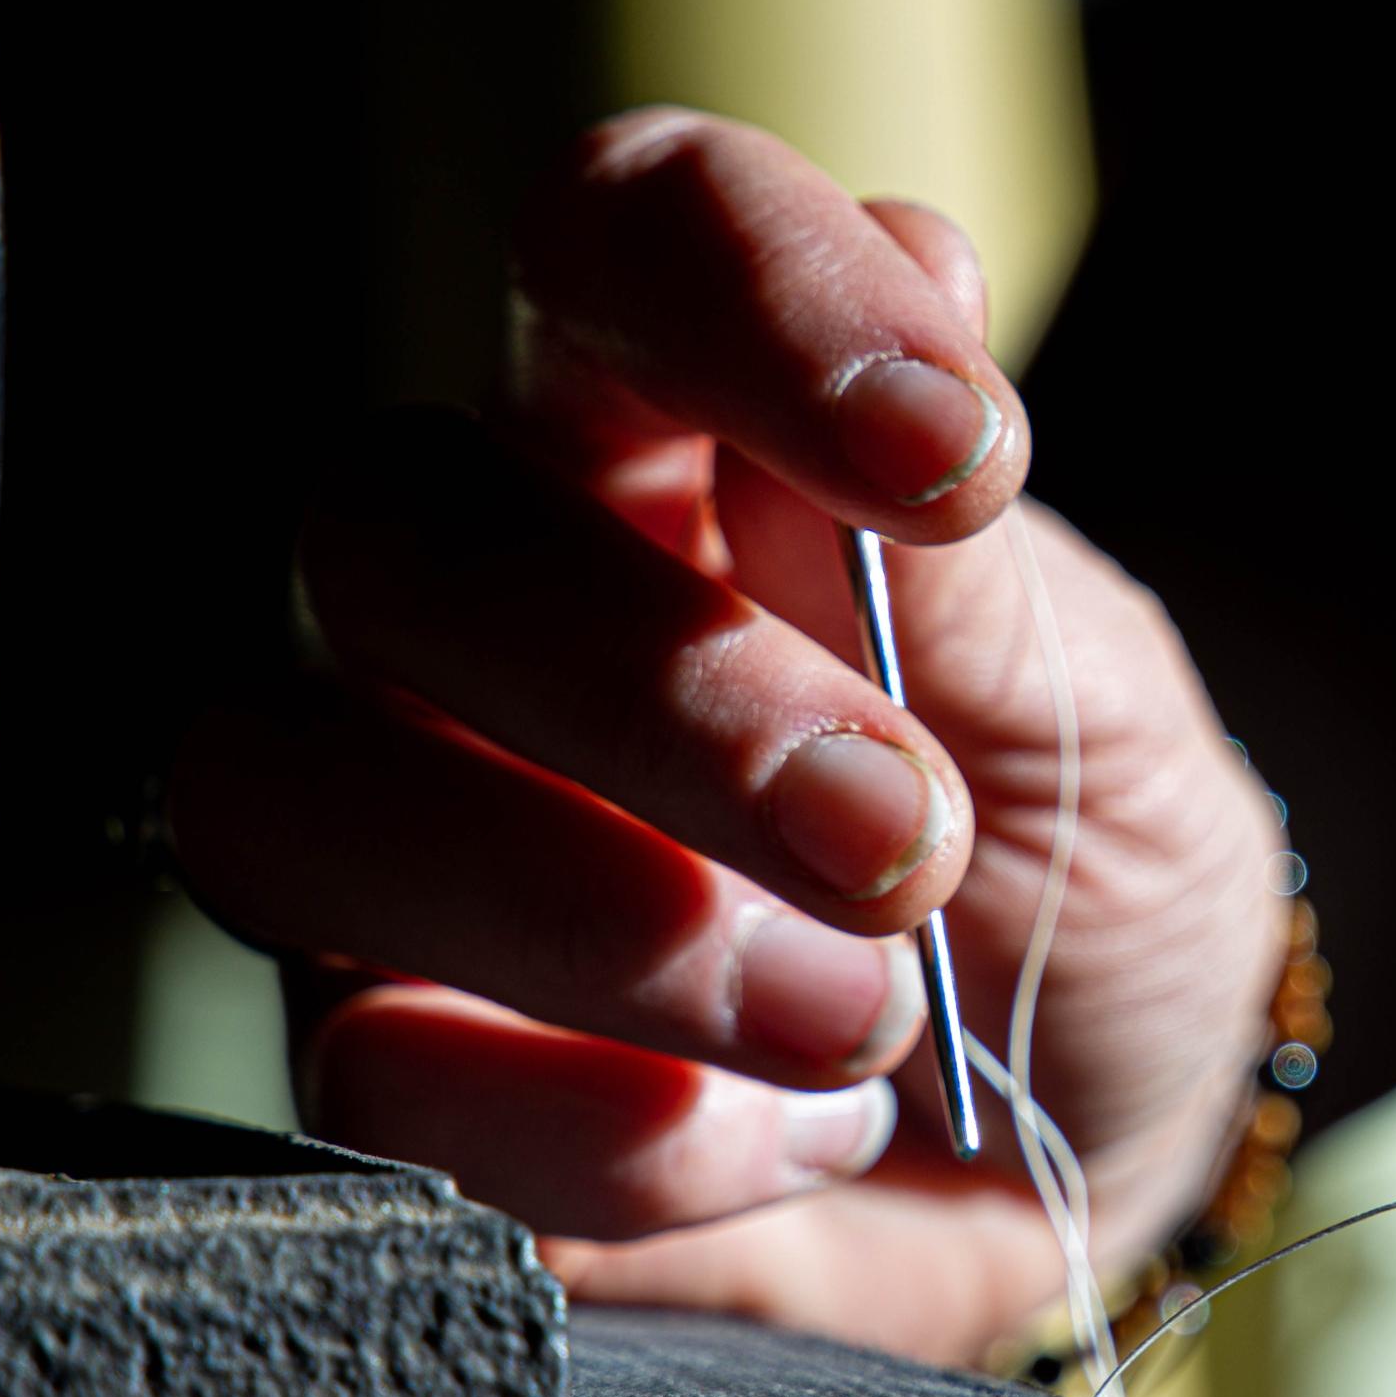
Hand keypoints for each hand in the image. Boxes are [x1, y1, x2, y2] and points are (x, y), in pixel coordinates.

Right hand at [170, 111, 1284, 1364]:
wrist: (1087, 1150)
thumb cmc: (1090, 894)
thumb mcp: (1098, 724)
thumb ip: (972, 559)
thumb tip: (915, 266)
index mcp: (687, 461)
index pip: (610, 247)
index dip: (738, 294)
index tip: (940, 449)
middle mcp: (507, 623)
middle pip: (403, 537)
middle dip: (668, 699)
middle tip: (900, 839)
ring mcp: (418, 847)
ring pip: (297, 798)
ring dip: (612, 927)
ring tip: (863, 1018)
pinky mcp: (404, 1070)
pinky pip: (382, 1079)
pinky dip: (613, 1132)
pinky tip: (789, 1139)